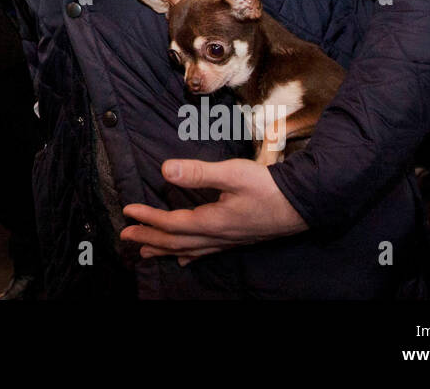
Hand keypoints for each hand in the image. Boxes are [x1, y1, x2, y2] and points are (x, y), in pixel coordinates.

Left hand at [120, 158, 307, 264]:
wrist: (303, 203)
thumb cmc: (268, 186)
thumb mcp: (233, 173)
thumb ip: (198, 173)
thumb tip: (164, 169)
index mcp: (212, 221)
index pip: (172, 223)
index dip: (148, 219)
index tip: (127, 212)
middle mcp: (217, 236)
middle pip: (176, 242)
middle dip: (149, 239)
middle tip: (125, 237)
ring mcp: (227, 241)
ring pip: (189, 251)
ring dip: (164, 251)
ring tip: (144, 253)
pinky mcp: (237, 240)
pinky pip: (206, 253)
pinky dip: (189, 256)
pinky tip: (184, 260)